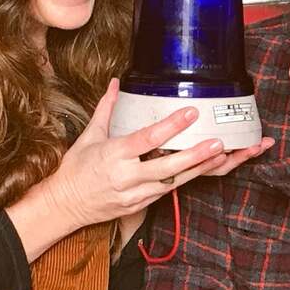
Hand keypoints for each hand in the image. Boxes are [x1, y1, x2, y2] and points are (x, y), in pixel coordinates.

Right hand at [6, 80, 268, 260]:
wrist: (65, 206)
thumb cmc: (76, 169)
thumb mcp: (89, 136)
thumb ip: (107, 108)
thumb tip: (117, 82)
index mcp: (114, 155)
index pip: (146, 139)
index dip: (171, 127)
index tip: (191, 113)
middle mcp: (128, 177)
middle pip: (168, 167)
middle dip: (196, 155)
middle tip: (219, 142)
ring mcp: (137, 194)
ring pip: (175, 182)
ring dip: (201, 169)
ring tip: (225, 155)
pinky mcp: (142, 205)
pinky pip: (170, 191)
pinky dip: (189, 179)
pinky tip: (207, 169)